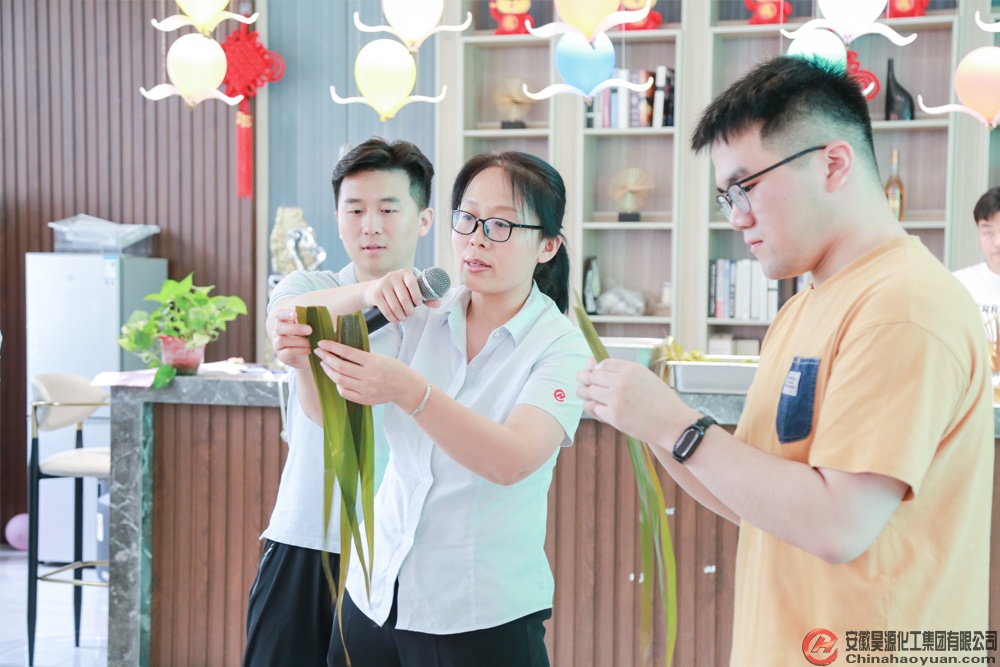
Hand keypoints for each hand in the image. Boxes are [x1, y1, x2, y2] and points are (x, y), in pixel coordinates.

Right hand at [271, 309, 313, 370]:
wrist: (308, 357)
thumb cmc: (308, 338)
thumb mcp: (309, 329)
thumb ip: (309, 322)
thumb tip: (317, 316)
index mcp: (283, 322)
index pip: (280, 315)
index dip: (286, 313)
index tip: (295, 314)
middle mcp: (277, 333)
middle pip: (280, 327)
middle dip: (295, 328)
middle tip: (310, 330)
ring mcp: (277, 345)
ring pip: (282, 340)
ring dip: (299, 341)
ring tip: (311, 342)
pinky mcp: (281, 356)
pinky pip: (288, 352)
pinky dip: (300, 350)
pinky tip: (310, 349)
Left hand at [314, 339, 423, 408]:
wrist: (406, 388)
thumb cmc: (395, 370)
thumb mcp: (380, 357)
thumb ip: (362, 357)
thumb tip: (340, 352)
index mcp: (373, 362)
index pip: (347, 352)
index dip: (332, 347)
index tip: (322, 343)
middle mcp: (369, 376)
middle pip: (340, 366)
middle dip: (326, 358)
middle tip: (319, 352)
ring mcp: (366, 389)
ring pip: (340, 380)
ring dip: (329, 371)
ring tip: (325, 364)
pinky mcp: (365, 400)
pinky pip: (345, 392)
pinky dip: (338, 385)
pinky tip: (336, 379)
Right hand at [361, 269, 439, 324]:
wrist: (373, 290)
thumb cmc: (397, 290)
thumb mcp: (410, 290)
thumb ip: (424, 296)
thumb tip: (438, 303)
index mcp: (404, 273)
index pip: (412, 283)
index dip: (417, 295)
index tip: (419, 304)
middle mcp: (393, 276)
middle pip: (404, 298)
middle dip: (409, 310)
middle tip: (411, 315)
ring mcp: (383, 284)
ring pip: (395, 306)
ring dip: (401, 315)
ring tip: (404, 318)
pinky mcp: (375, 294)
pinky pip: (386, 310)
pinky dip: (392, 318)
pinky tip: (396, 319)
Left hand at [576, 357, 698, 444]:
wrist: (674, 424)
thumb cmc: (662, 402)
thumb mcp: (646, 379)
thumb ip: (623, 372)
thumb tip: (595, 365)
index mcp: (631, 369)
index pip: (603, 363)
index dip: (596, 368)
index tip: (594, 373)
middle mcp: (621, 381)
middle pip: (593, 376)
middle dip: (585, 379)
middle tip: (582, 382)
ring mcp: (616, 399)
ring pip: (589, 392)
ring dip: (585, 393)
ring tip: (584, 394)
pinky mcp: (613, 416)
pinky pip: (594, 408)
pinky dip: (594, 408)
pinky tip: (597, 408)